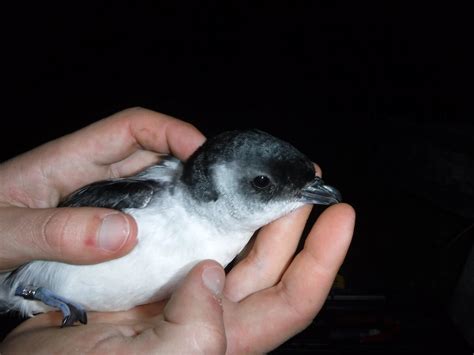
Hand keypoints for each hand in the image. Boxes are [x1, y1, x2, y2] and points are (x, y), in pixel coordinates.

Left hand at [0, 107, 204, 270]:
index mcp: (68, 161)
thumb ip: (57, 232)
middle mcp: (88, 177)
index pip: (133, 127)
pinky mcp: (95, 229)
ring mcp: (94, 204)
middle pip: (152, 156)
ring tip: (204, 224)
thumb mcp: (3, 232)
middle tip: (216, 197)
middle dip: (189, 168)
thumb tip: (124, 233)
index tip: (204, 153)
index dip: (173, 131)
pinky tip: (171, 250)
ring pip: (151, 190)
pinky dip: (160, 230)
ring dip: (179, 202)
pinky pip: (139, 222)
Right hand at [2, 203, 353, 352]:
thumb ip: (190, 336)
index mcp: (217, 341)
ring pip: (242, 250)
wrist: (35, 353)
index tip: (340, 215)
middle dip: (294, 223)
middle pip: (272, 267)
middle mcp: (211, 317)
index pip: (291, 303)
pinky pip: (206, 240)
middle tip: (306, 182)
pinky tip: (224, 194)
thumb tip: (211, 275)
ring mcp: (189, 294)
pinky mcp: (165, 275)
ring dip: (262, 214)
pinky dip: (221, 216)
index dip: (322, 260)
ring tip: (275, 179)